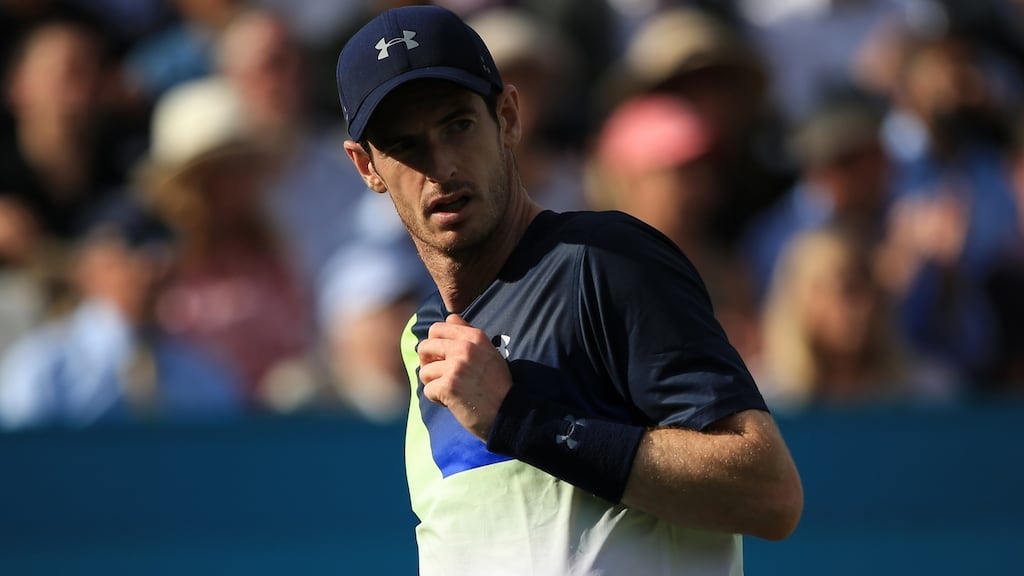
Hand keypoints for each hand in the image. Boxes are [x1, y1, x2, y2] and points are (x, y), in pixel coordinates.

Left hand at [417, 314, 512, 440]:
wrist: (510, 413)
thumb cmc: (497, 385)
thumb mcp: (489, 352)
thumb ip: (468, 333)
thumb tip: (450, 318)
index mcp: (474, 336)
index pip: (437, 328)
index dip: (435, 344)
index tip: (444, 358)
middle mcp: (464, 347)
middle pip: (425, 347)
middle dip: (428, 363)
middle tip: (442, 375)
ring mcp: (456, 366)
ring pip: (424, 371)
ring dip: (434, 384)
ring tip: (452, 391)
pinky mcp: (448, 386)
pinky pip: (428, 390)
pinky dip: (438, 399)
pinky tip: (453, 402)